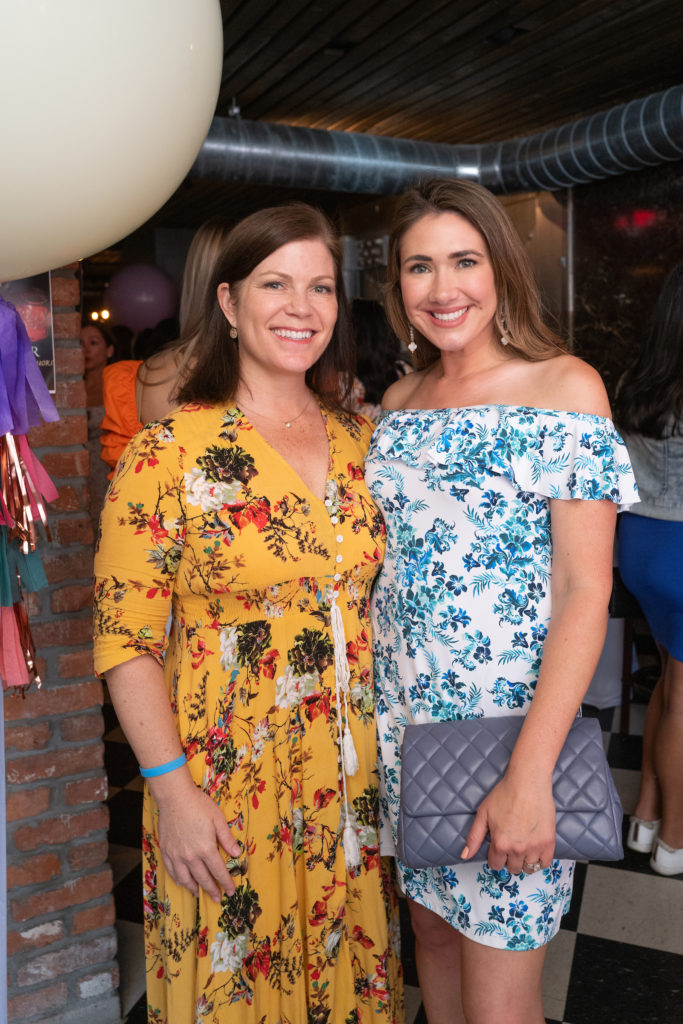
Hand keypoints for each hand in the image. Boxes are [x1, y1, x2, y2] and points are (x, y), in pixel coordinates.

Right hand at [152, 777, 241, 900]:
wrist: (174, 798)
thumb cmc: (198, 805)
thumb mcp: (218, 819)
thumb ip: (227, 838)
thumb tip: (237, 853)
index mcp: (206, 849)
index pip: (218, 871)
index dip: (226, 882)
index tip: (230, 891)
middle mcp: (191, 856)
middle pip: (203, 878)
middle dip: (212, 890)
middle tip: (217, 898)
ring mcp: (177, 856)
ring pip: (186, 879)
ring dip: (194, 889)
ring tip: (199, 894)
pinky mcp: (166, 852)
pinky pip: (172, 872)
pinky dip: (178, 880)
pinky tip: (182, 882)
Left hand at [460, 771, 555, 874]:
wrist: (528, 782)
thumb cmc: (506, 793)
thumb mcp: (483, 813)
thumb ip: (474, 837)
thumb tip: (464, 855)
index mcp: (500, 843)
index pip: (496, 865)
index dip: (496, 857)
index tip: (499, 849)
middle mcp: (517, 849)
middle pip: (513, 868)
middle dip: (510, 860)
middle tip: (512, 845)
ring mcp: (534, 847)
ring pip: (528, 868)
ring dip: (525, 861)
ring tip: (524, 848)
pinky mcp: (548, 842)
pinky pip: (545, 864)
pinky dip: (540, 860)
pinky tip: (536, 850)